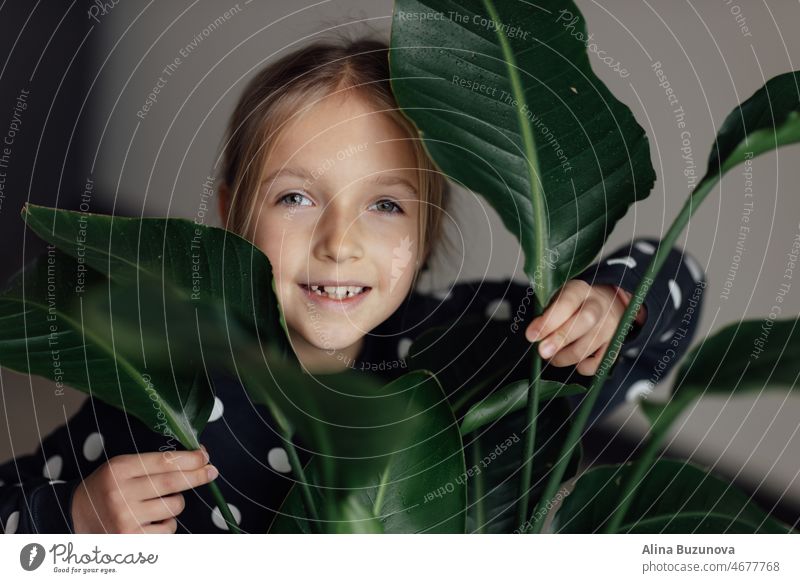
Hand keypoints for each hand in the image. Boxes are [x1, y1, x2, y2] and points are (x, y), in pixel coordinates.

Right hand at [71, 445, 217, 532]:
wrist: (74, 519)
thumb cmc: (108, 489)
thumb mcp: (123, 468)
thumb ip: (155, 463)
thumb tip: (198, 457)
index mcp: (119, 469)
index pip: (164, 461)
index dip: (190, 459)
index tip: (205, 456)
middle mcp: (120, 494)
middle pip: (173, 483)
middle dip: (197, 476)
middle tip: (212, 471)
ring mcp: (125, 519)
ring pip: (174, 506)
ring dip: (176, 503)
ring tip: (156, 504)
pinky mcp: (132, 540)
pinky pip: (168, 528)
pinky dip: (167, 524)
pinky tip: (150, 521)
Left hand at [525, 280, 646, 375]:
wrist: (606, 304)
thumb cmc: (571, 304)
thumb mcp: (557, 299)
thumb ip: (546, 314)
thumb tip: (534, 335)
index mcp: (580, 290)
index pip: (566, 303)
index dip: (549, 321)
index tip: (531, 335)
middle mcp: (598, 306)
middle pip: (584, 321)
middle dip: (560, 339)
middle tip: (542, 352)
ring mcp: (610, 326)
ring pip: (588, 347)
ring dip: (564, 357)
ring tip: (551, 356)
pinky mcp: (615, 345)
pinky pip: (599, 363)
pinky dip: (583, 367)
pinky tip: (574, 361)